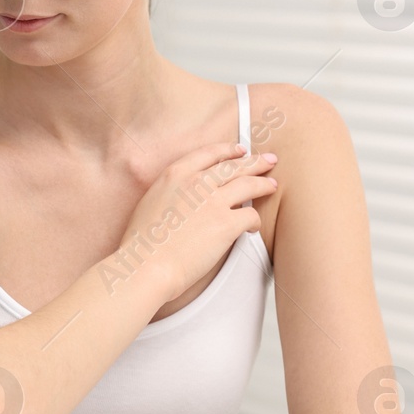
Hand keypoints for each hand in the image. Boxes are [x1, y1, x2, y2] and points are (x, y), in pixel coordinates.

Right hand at [118, 142, 277, 301]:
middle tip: (268, 160)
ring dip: (263, 184)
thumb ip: (171, 192)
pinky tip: (252, 227)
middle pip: (234, 165)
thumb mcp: (150, 202)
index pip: (208, 154)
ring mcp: (213, 201)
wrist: (146, 263)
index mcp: (174, 175)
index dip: (227, 150)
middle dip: (254, 162)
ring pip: (249, 184)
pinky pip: (251, 215)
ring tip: (271, 185)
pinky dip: (255, 221)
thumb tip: (187, 196)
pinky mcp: (227, 223)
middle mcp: (196, 182)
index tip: (238, 150)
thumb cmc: (143, 242)